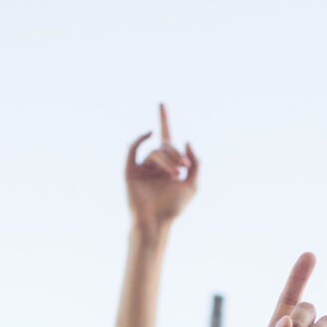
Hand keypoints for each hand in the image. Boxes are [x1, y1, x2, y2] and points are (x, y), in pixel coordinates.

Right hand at [125, 104, 198, 233]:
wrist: (156, 222)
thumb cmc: (173, 208)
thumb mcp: (193, 186)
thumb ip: (196, 163)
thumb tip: (187, 141)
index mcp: (167, 165)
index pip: (166, 138)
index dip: (164, 120)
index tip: (161, 103)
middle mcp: (154, 164)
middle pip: (165, 147)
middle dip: (176, 155)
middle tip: (183, 167)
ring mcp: (141, 167)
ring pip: (155, 153)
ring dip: (167, 161)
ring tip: (176, 174)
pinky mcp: (130, 171)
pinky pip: (133, 150)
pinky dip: (140, 139)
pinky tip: (150, 134)